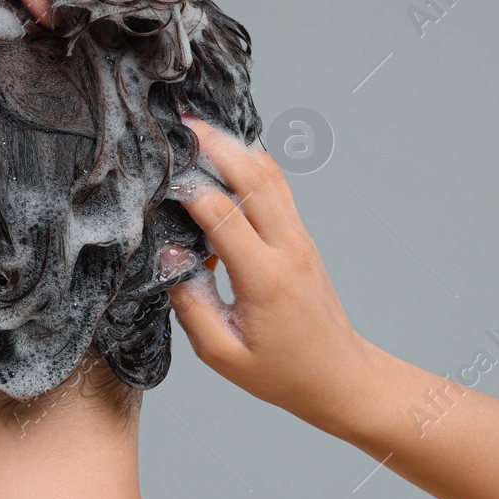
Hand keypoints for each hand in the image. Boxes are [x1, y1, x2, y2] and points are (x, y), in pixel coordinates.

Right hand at [169, 116, 370, 432]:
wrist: (338, 375)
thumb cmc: (281, 371)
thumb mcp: (222, 353)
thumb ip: (191, 303)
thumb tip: (170, 257)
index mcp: (265, 278)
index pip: (223, 216)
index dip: (189, 191)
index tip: (160, 176)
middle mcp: (288, 249)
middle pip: (253, 179)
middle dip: (218, 145)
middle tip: (183, 123)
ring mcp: (299, 239)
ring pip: (271, 176)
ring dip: (237, 146)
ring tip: (203, 126)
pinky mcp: (301, 238)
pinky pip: (278, 189)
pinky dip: (253, 164)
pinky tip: (232, 151)